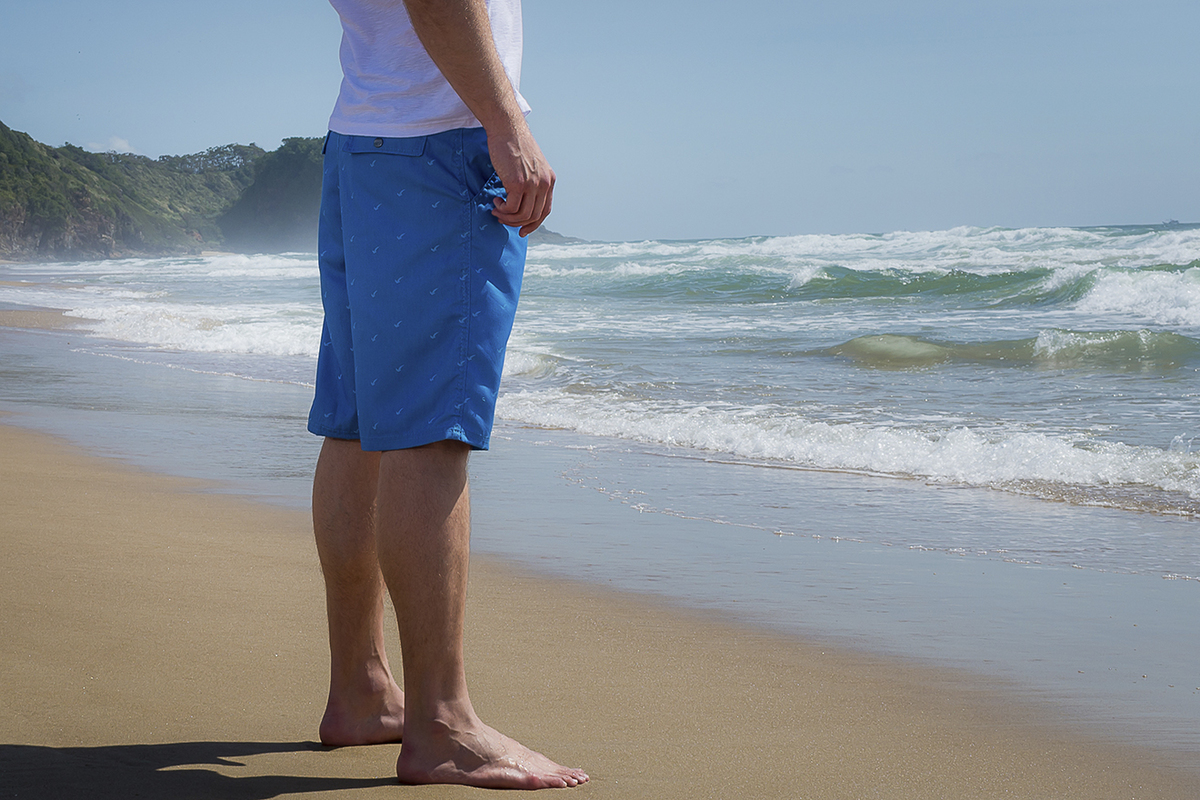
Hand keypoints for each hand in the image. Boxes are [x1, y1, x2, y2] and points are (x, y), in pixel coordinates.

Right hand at [486, 123, 554, 237]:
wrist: (507, 129)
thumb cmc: (514, 145)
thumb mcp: (530, 166)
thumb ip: (531, 182)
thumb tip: (521, 201)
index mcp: (549, 180)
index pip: (545, 211)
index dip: (534, 224)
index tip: (522, 230)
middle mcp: (544, 184)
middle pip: (534, 216)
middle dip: (517, 223)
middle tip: (503, 219)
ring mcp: (532, 184)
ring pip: (523, 215)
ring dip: (507, 218)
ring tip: (497, 210)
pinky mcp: (518, 183)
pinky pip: (511, 208)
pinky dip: (502, 210)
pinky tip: (496, 202)